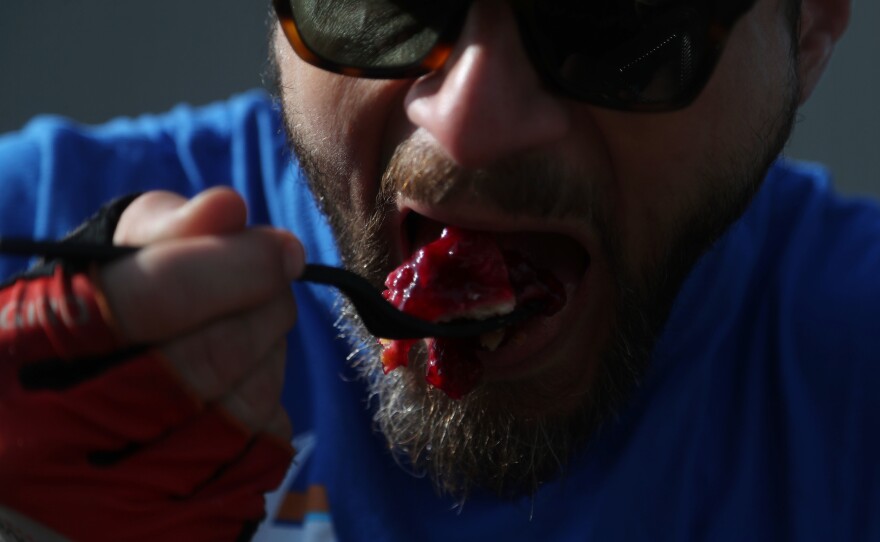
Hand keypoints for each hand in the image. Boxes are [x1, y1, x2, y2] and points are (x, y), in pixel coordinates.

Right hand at [0, 188, 303, 540]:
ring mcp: (107, 507)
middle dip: (264, 306)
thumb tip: (231, 210)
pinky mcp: (165, 536)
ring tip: (250, 335)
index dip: (237, 264)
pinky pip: (257, 462)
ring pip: (245, 413)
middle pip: (211, 358)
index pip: (154, 297)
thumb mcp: (89, 272)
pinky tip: (237, 395)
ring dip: (270, 358)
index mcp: (18, 353)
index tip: (283, 247)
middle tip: (272, 284)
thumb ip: (159, 232)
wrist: (33, 456)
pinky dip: (264, 414)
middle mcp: (51, 442)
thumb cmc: (68, 346)